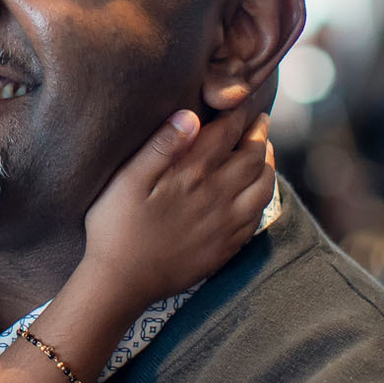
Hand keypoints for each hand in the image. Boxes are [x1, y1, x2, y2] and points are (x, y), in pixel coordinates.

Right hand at [79, 108, 275, 311]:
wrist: (122, 281)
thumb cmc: (116, 226)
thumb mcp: (127, 180)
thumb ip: (161, 146)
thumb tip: (191, 115)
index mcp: (192, 174)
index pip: (226, 134)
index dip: (238, 113)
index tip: (243, 100)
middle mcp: (216, 196)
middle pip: (251, 157)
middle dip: (258, 133)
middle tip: (261, 119)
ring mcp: (225, 224)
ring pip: (262, 186)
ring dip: (268, 163)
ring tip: (266, 149)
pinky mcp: (227, 246)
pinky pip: (258, 216)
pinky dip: (265, 195)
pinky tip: (259, 190)